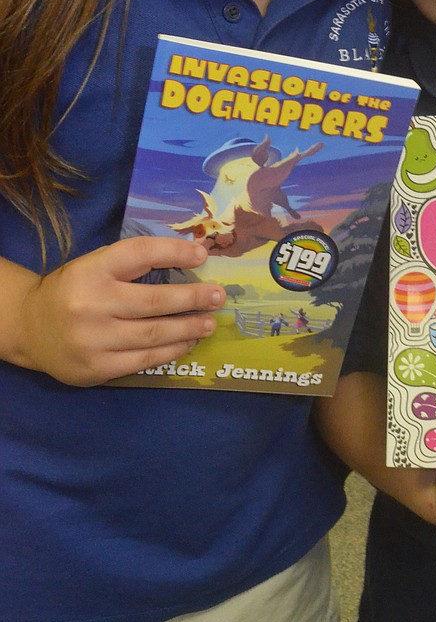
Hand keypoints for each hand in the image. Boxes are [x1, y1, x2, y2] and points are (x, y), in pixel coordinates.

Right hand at [11, 236, 223, 384]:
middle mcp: (92, 303)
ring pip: (154, 334)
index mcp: (92, 269)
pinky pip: (144, 359)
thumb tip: (192, 258)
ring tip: (209, 322)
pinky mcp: (97, 368)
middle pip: (155, 300)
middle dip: (193, 298)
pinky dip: (171, 351)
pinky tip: (186, 343)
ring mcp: (94, 339)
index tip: (202, 255)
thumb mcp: (95, 266)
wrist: (30, 328)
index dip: (174, 252)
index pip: (140, 254)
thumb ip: (133, 264)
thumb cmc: (74, 291)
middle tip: (218, 296)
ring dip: (188, 328)